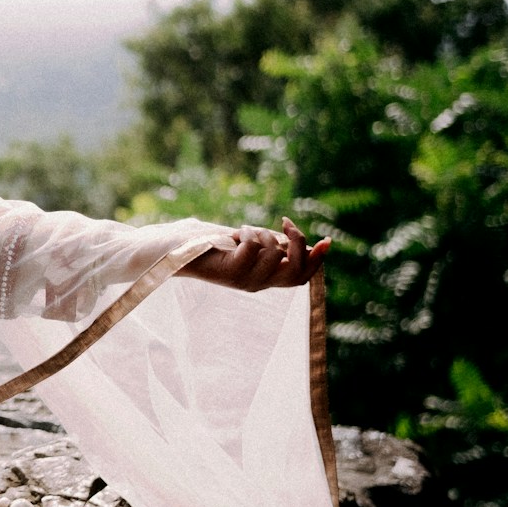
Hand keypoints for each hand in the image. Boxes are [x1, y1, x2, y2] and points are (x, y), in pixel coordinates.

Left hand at [180, 218, 328, 291]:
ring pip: (275, 251)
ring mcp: (246, 280)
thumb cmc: (215, 245)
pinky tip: (234, 235)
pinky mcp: (233, 272)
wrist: (180, 252)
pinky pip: (253, 245)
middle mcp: (260, 284)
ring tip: (244, 232)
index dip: (318, 260)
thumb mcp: (252, 244)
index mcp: (267, 278)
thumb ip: (275, 245)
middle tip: (285, 223)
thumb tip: (302, 242)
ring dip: (262, 232)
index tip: (326, 240)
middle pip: (297, 269)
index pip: (303, 277)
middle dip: (298, 241)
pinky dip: (247, 233)